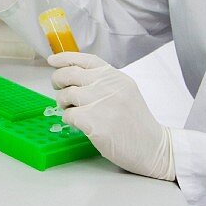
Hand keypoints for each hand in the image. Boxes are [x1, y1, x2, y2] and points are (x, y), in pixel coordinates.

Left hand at [49, 52, 174, 180]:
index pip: (85, 59)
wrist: (152, 147)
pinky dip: (69, 119)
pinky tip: (79, 124)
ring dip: (63, 103)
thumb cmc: (135, 122)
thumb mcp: (124, 91)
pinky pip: (69, 115)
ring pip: (66, 95)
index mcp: (115, 76)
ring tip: (70, 109)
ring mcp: (101, 104)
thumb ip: (103, 81)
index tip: (52, 60)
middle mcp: (108, 86)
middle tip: (58, 89)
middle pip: (69, 74)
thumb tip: (73, 74)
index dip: (65, 58)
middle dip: (58, 81)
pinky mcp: (95, 123)